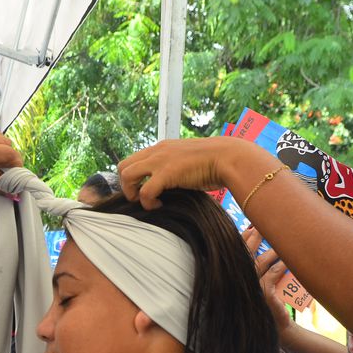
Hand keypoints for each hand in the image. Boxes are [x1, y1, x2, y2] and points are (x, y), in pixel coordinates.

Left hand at [0, 128, 21, 194]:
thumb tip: (9, 194)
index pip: (2, 178)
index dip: (13, 184)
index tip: (18, 188)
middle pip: (10, 156)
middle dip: (17, 166)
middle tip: (14, 172)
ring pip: (7, 143)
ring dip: (9, 152)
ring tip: (4, 160)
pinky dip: (1, 142)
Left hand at [117, 136, 275, 208]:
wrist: (229, 158)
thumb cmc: (214, 164)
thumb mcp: (187, 162)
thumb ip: (173, 169)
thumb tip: (167, 186)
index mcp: (161, 148)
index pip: (132, 160)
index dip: (132, 178)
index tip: (142, 191)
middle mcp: (157, 151)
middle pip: (122, 166)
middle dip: (126, 186)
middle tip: (140, 198)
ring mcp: (160, 160)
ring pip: (126, 175)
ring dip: (132, 192)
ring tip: (147, 202)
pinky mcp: (167, 173)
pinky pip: (144, 191)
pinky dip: (148, 202)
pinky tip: (160, 205)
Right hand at [243, 226, 293, 335]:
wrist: (280, 329)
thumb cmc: (270, 307)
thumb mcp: (262, 287)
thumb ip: (259, 271)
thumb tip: (263, 245)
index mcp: (238, 281)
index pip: (238, 256)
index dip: (243, 241)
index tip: (251, 228)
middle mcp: (241, 284)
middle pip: (246, 256)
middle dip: (254, 239)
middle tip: (262, 226)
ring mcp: (251, 290)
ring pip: (260, 264)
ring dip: (270, 252)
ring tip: (280, 244)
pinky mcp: (265, 295)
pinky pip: (273, 274)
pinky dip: (280, 266)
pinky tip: (286, 262)